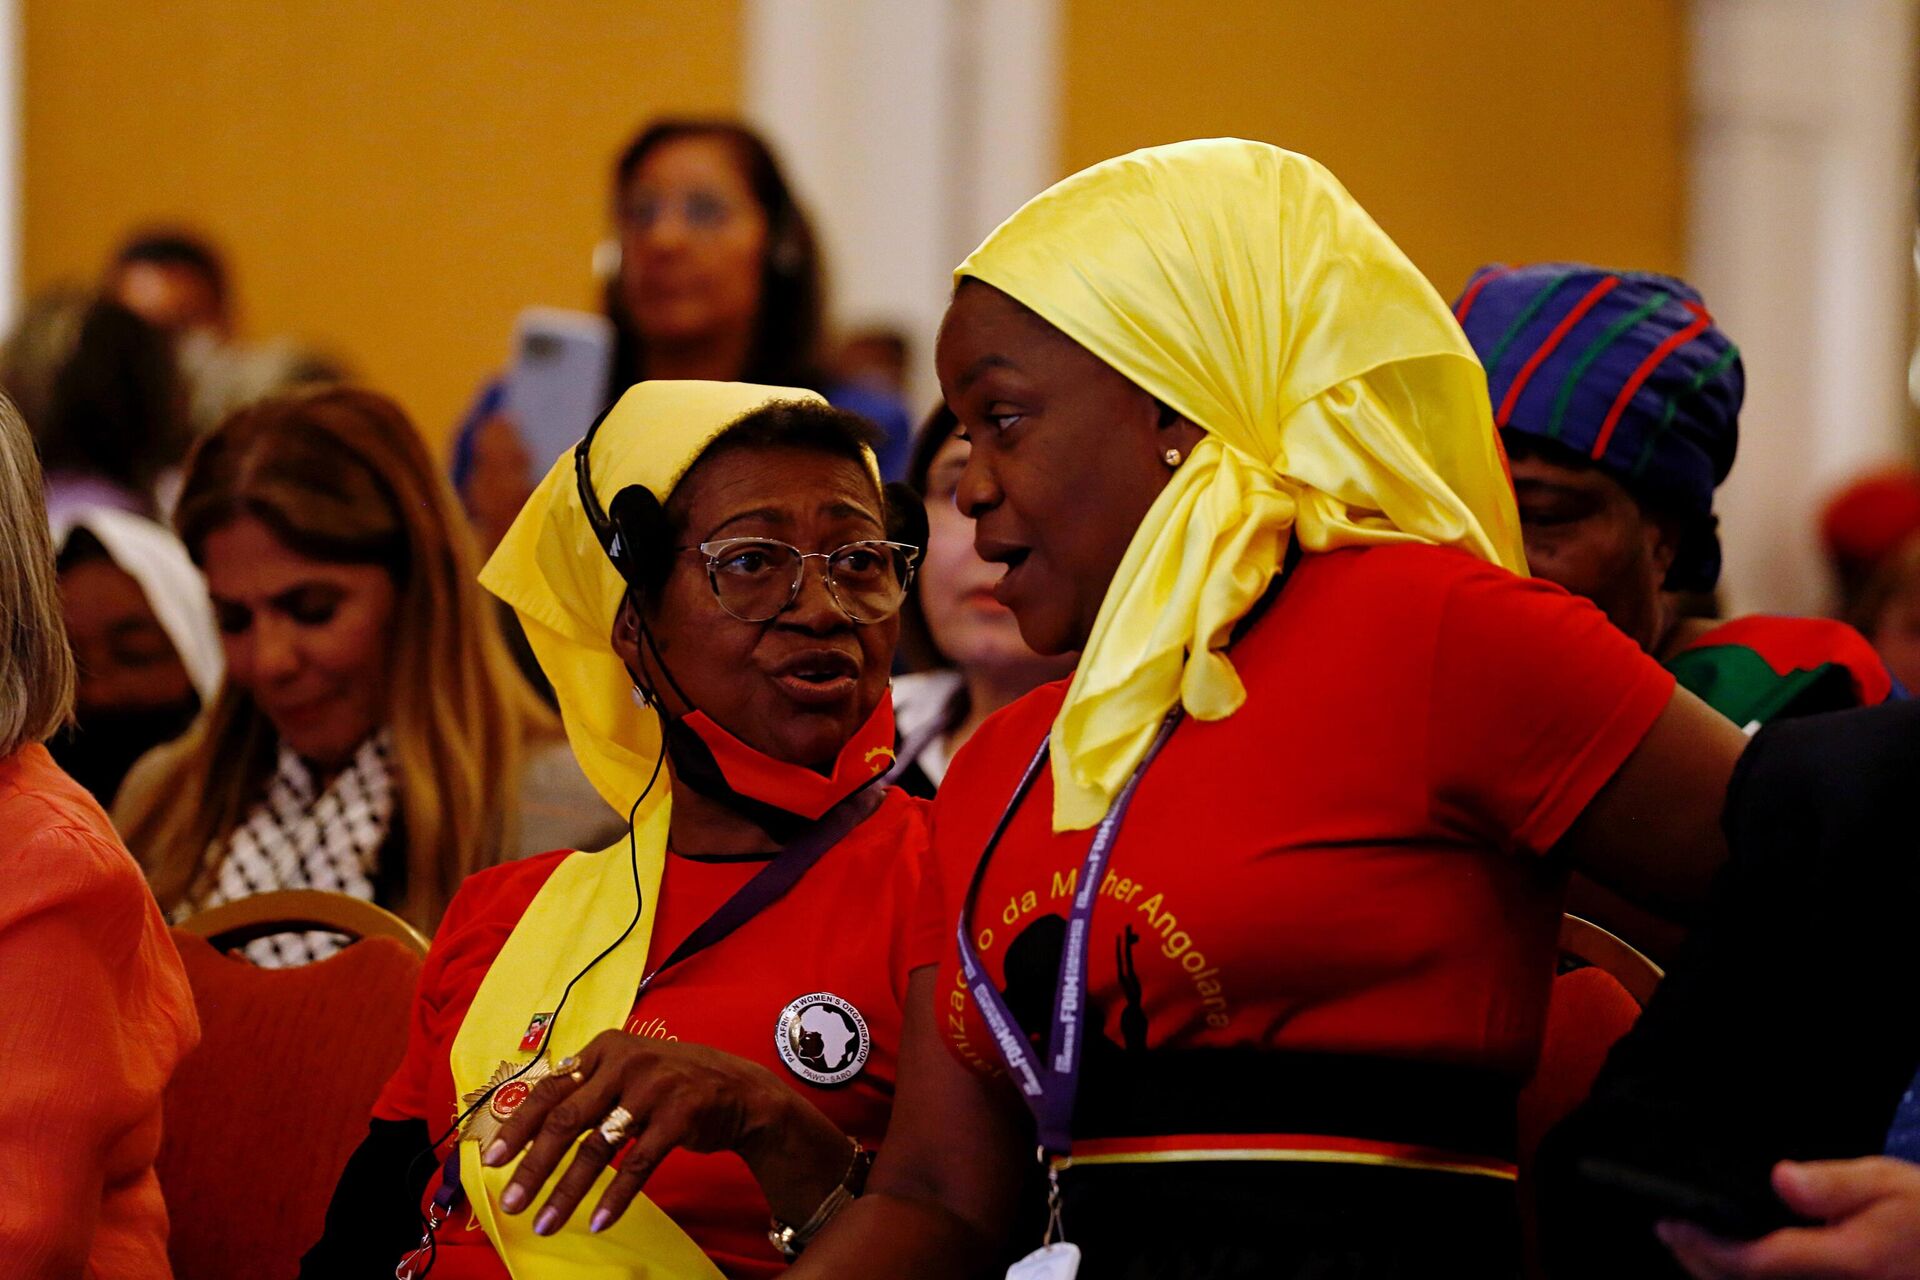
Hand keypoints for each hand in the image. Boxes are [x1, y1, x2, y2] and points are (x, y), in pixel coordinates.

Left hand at [481, 1029, 803, 1236]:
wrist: (739, 1090)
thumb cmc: (671, 1085)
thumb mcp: (627, 1072)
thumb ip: (586, 1090)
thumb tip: (528, 1129)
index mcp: (604, 1048)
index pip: (549, 1089)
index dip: (517, 1127)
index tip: (491, 1160)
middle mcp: (626, 1062)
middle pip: (566, 1120)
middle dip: (534, 1167)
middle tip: (511, 1202)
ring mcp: (654, 1087)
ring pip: (598, 1147)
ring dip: (568, 1192)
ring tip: (546, 1223)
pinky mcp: (680, 1114)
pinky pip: (638, 1163)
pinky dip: (615, 1196)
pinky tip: (599, 1222)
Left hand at [1658, 1157, 1919, 1278]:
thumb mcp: (1885, 1183)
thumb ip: (1832, 1184)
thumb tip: (1781, 1178)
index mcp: (1843, 1263)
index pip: (1754, 1263)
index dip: (1704, 1246)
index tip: (1670, 1223)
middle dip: (1700, 1264)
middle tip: (1668, 1233)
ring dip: (1718, 1276)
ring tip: (1689, 1245)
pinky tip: (1731, 1262)